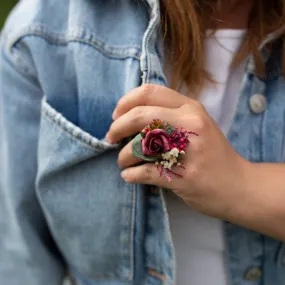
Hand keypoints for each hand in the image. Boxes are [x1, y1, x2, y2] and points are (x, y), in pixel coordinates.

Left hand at [106, 84, 249, 218]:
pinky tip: (129, 176)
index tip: (115, 116)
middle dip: (117, 127)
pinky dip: (130, 175)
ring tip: (123, 162)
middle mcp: (190, 124)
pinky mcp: (183, 177)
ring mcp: (188, 151)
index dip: (124, 102)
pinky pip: (144, 172)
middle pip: (139, 116)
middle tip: (110, 138)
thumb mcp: (197, 124)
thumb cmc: (211, 153)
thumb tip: (129, 116)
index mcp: (191, 108)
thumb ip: (170, 115)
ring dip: (122, 156)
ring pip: (138, 146)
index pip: (148, 92)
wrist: (237, 185)